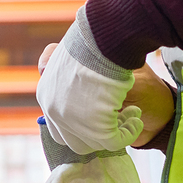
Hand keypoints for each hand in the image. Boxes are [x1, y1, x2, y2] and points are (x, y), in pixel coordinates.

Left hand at [39, 46, 173, 148]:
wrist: (103, 38)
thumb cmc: (91, 42)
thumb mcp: (65, 53)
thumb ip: (57, 67)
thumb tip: (49, 68)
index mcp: (46, 95)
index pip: (57, 124)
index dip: (80, 121)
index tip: (101, 108)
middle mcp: (53, 112)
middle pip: (72, 140)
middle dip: (95, 132)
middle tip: (115, 115)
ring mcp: (72, 123)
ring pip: (93, 144)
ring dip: (113, 133)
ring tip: (130, 113)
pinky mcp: (96, 128)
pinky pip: (114, 142)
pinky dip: (128, 133)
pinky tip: (136, 117)